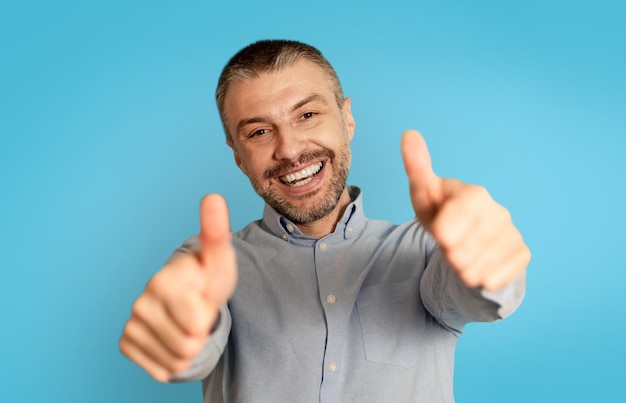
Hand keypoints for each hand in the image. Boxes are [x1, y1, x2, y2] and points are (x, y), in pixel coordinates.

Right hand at [119, 194, 236, 380]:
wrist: (187, 300)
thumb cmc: (206, 280)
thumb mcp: (219, 263)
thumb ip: (216, 233)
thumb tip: (213, 196)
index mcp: (164, 279)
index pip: (198, 321)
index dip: (208, 312)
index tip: (201, 293)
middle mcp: (141, 300)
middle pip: (189, 343)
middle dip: (201, 333)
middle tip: (197, 313)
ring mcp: (132, 323)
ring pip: (178, 359)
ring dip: (190, 347)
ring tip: (187, 323)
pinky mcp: (126, 343)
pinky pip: (162, 370)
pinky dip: (173, 360)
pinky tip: (172, 336)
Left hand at [401, 129, 529, 289]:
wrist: (466, 240)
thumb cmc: (441, 213)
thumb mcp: (423, 194)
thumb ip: (416, 167)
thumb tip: (408, 133)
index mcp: (474, 194)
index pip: (448, 229)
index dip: (441, 237)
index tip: (440, 234)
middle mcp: (498, 211)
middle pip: (460, 254)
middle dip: (449, 255)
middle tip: (451, 244)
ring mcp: (513, 233)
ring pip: (475, 270)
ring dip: (462, 269)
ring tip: (463, 253)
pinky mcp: (522, 253)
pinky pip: (494, 279)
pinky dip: (480, 279)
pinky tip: (480, 265)